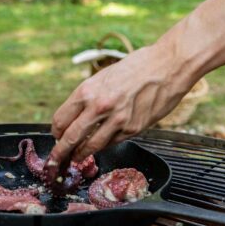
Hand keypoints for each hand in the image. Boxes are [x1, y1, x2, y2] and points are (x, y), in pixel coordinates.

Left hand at [49, 41, 199, 163]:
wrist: (168, 65)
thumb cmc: (137, 67)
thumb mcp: (104, 76)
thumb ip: (90, 96)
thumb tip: (76, 115)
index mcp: (88, 90)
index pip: (61, 119)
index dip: (56, 131)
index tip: (57, 136)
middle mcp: (99, 106)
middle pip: (70, 137)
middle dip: (60, 152)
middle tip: (56, 159)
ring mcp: (116, 120)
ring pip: (90, 146)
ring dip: (80, 154)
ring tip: (76, 157)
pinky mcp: (132, 129)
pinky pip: (111, 143)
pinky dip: (103, 146)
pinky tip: (100, 147)